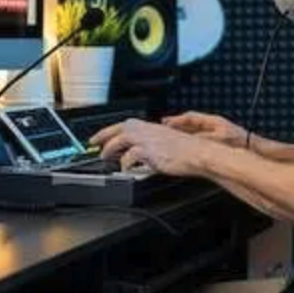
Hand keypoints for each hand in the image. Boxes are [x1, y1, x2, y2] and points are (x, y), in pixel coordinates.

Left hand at [89, 119, 209, 176]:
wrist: (199, 153)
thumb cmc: (188, 150)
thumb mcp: (167, 142)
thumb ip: (153, 144)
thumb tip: (141, 153)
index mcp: (151, 127)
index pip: (125, 124)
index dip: (110, 129)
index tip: (102, 135)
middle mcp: (147, 131)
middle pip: (119, 129)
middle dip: (103, 135)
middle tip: (93, 143)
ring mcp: (148, 140)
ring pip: (120, 140)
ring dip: (109, 149)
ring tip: (105, 157)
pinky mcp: (150, 152)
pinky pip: (130, 156)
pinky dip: (125, 163)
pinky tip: (125, 168)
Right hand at [162, 111, 247, 148]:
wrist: (252, 148)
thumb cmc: (240, 142)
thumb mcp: (220, 138)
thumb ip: (203, 137)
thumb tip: (189, 138)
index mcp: (212, 121)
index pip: (190, 116)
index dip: (177, 119)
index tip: (166, 122)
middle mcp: (211, 124)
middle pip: (189, 122)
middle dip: (176, 124)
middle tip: (163, 126)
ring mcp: (212, 131)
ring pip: (192, 130)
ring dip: (181, 131)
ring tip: (169, 134)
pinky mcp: (214, 140)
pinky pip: (197, 137)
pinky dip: (188, 139)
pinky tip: (183, 145)